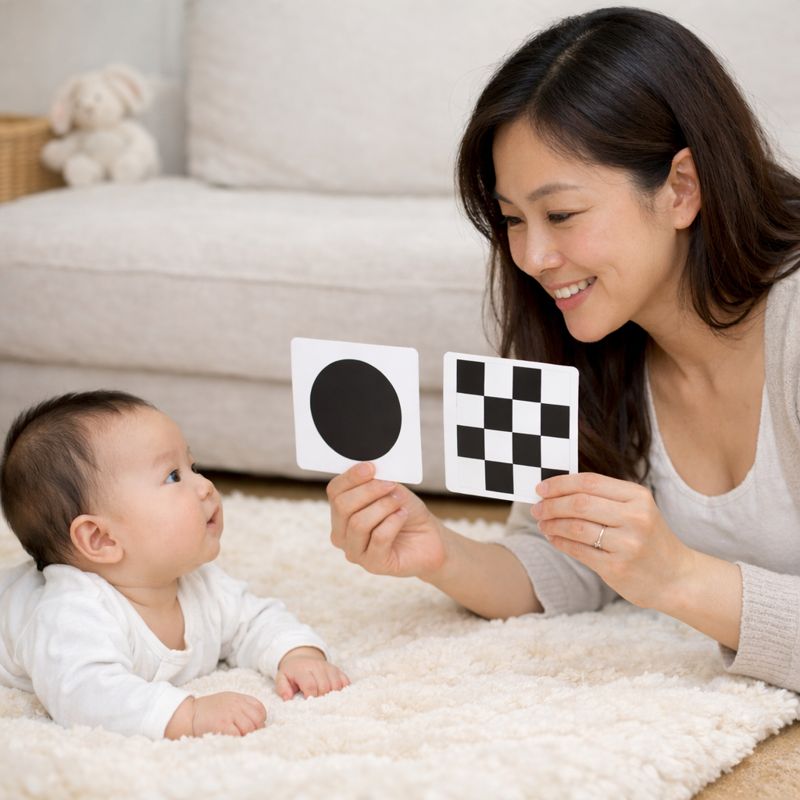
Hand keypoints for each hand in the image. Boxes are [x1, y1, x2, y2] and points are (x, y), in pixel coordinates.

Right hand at [166, 691, 265, 738]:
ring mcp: (229, 714)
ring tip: (239, 740)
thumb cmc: (209, 710)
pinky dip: (238, 739)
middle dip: (255, 731)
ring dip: (247, 736)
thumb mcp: (228, 700)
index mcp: (239, 698)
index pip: (260, 709)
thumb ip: (242, 706)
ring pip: (249, 728)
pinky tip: (232, 740)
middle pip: (257, 720)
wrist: (189, 714)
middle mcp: (236, 705)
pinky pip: (237, 734)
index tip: (255, 727)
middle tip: (248, 737)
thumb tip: (258, 722)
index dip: (260, 720)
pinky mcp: (222, 725)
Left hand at [275, 647, 349, 699]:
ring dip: (332, 696)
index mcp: (303, 669)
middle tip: (316, 705)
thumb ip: (282, 688)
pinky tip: (336, 696)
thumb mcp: (281, 678)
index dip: (311, 697)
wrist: (302, 657)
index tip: (308, 705)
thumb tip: (288, 698)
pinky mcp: (337, 670)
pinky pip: (345, 681)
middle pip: (325, 686)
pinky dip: (342, 690)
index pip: (311, 685)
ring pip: (336, 685)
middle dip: (321, 699)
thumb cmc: (291, 672)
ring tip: (325, 702)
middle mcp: (318, 666)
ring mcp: (329, 667)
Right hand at [327, 462, 446, 579]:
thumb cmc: (405, 512)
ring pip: (359, 523)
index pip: (334, 492)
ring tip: (399, 502)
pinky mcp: (373, 565)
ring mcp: (355, 552)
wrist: (428, 538)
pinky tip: (403, 515)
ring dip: (383, 506)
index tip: (371, 467)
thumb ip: (376, 480)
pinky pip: (378, 538)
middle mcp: (342, 534)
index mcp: (341, 513)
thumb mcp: (390, 490)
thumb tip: (368, 469)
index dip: (351, 477)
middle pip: (342, 506)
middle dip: (369, 491)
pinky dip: (393, 522)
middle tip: (391, 485)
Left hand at [532, 472, 694, 609]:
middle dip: (551, 504)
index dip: (560, 483)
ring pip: (575, 527)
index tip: (541, 488)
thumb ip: (604, 497)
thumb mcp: (637, 509)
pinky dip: (560, 543)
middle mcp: (636, 518)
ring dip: (552, 524)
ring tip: (542, 524)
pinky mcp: (618, 568)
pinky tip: (553, 539)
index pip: (589, 482)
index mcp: (638, 497)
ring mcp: (628, 544)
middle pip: (579, 503)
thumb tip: (557, 490)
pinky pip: (579, 551)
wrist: (678, 577)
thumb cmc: (649, 539)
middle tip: (537, 509)